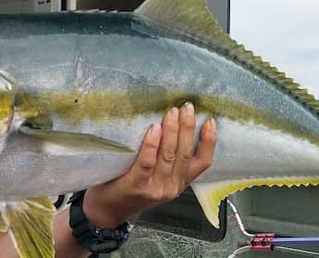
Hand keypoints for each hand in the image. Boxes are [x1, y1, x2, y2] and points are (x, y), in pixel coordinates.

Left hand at [82, 103, 216, 227]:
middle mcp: (171, 187)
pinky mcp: (136, 185)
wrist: (107, 210)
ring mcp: (155, 187)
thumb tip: (174, 124)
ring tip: (171, 112)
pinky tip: (154, 128)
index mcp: (180, 183)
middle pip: (185, 153)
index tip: (210, 120)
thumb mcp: (157, 177)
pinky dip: (151, 144)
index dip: (209, 141)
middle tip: (186, 107)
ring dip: (172, 131)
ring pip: (168, 155)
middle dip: (188, 127)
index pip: (203, 162)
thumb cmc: (131, 188)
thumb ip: (169, 160)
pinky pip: (147, 162)